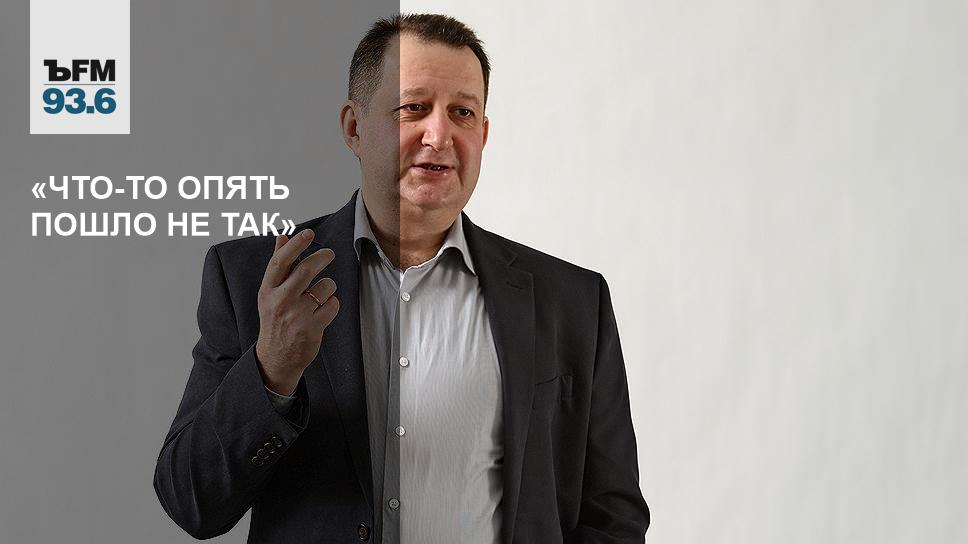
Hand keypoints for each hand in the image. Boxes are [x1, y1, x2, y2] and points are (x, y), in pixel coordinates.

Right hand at [255, 230, 338, 394]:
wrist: (276, 358)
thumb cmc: (275, 320)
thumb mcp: (269, 294)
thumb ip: (278, 266)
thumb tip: (282, 237)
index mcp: (267, 291)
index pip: (280, 262)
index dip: (295, 245)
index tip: (308, 233)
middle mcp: (280, 302)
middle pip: (307, 269)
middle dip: (322, 257)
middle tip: (329, 254)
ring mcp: (297, 316)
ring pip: (325, 286)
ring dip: (328, 287)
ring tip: (319, 297)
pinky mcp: (313, 328)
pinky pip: (333, 304)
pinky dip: (332, 304)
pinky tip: (322, 312)